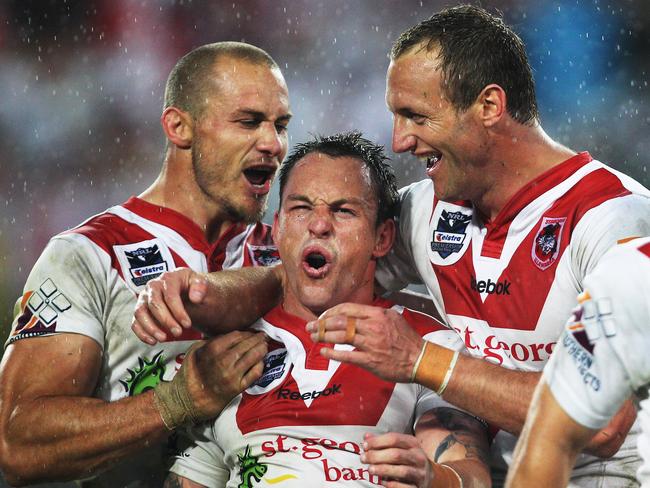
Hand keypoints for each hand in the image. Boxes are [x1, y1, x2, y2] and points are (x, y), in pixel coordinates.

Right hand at [131, 268, 208, 343]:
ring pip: (140, 312)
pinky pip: (135, 322)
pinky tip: (153, 341)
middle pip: (154, 304)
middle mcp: (153, 286)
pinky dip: (142, 333)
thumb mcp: (200, 282)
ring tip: (163, 338)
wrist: (185, 290)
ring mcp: (144, 298)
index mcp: (168, 278)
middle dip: (166, 321)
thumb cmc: (191, 287)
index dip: (178, 311)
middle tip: (178, 333)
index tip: (187, 324)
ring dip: (150, 328)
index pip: (170, 295)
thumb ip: (201, 287)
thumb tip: (196, 298)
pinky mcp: (140, 309)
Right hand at [183, 331, 267, 418]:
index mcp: (212, 350)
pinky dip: (260, 364)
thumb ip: (211, 341)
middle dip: (257, 338)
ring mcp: (232, 375)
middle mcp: (224, 361)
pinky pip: (254, 373)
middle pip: (247, 345)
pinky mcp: (238, 388)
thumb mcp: (195, 350)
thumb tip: (229, 335)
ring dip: (262, 348)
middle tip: (263, 336)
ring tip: (265, 345)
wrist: (188, 399)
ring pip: (253, 357)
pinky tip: (261, 360)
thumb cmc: (191, 373)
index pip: (236, 336)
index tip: (251, 331)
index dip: (246, 332)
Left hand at [305, 303, 422, 382]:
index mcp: (377, 315)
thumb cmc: (407, 340)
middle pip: (340, 321)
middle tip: (311, 327)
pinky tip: (324, 351)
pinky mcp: (370, 361)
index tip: (322, 317)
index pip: (347, 308)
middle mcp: (373, 327)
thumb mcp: (393, 318)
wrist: (420, 359)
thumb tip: (358, 313)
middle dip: (321, 323)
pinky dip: (333, 353)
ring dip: (323, 336)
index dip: (331, 312)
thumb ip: (375, 315)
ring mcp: (371, 344)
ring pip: (341, 336)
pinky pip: (347, 355)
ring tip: (313, 337)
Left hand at [361, 432, 432, 487]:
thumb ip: (383, 442)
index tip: (365, 445)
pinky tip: (383, 482)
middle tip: (363, 458)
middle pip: (396, 454)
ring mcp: (420, 473)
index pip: (394, 439)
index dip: (377, 441)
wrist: (428, 476)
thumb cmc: (409, 460)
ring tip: (370, 469)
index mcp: (413, 444)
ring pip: (402, 471)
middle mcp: (418, 457)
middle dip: (377, 456)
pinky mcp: (419, 487)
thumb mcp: (399, 447)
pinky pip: (405, 487)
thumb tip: (367, 437)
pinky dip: (392, 484)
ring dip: (383, 469)